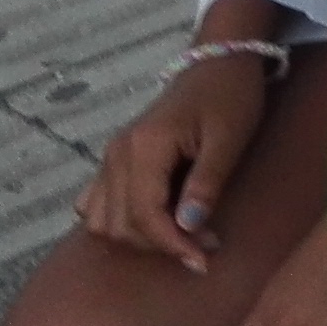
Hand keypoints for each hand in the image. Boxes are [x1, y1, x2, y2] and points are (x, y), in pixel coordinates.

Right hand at [73, 49, 271, 272]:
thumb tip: (189, 226)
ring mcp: (111, 156)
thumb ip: (206, 183)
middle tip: (205, 246)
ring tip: (184, 235)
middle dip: (162, 244)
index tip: (203, 262)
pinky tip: (154, 223)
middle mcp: (117, 153)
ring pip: (103, 221)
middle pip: (121, 224)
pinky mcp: (114, 160)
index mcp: (144, 147)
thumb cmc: (229, 98)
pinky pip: (97, 204)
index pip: (145, 215)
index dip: (172, 244)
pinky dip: (119, 223)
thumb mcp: (228, 140)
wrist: (217, 64)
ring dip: (140, 238)